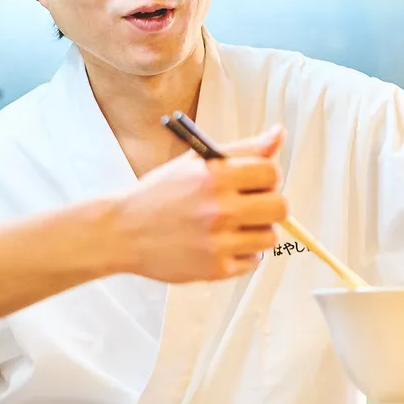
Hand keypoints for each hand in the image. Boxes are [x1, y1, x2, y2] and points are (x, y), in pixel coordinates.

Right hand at [110, 127, 287, 282]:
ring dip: (257, 231)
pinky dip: (243, 253)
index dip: (268, 177)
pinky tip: (222, 244)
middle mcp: (218, 209)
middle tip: (251, 206)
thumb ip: (242, 149)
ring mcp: (217, 242)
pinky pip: (254, 261)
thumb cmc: (160, 194)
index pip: (271, 172)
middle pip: (281, 207)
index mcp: (214, 176)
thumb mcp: (196, 162)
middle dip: (270, 205)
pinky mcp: (215, 269)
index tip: (256, 183)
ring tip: (233, 227)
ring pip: (270, 237)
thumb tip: (279, 134)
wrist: (123, 232)